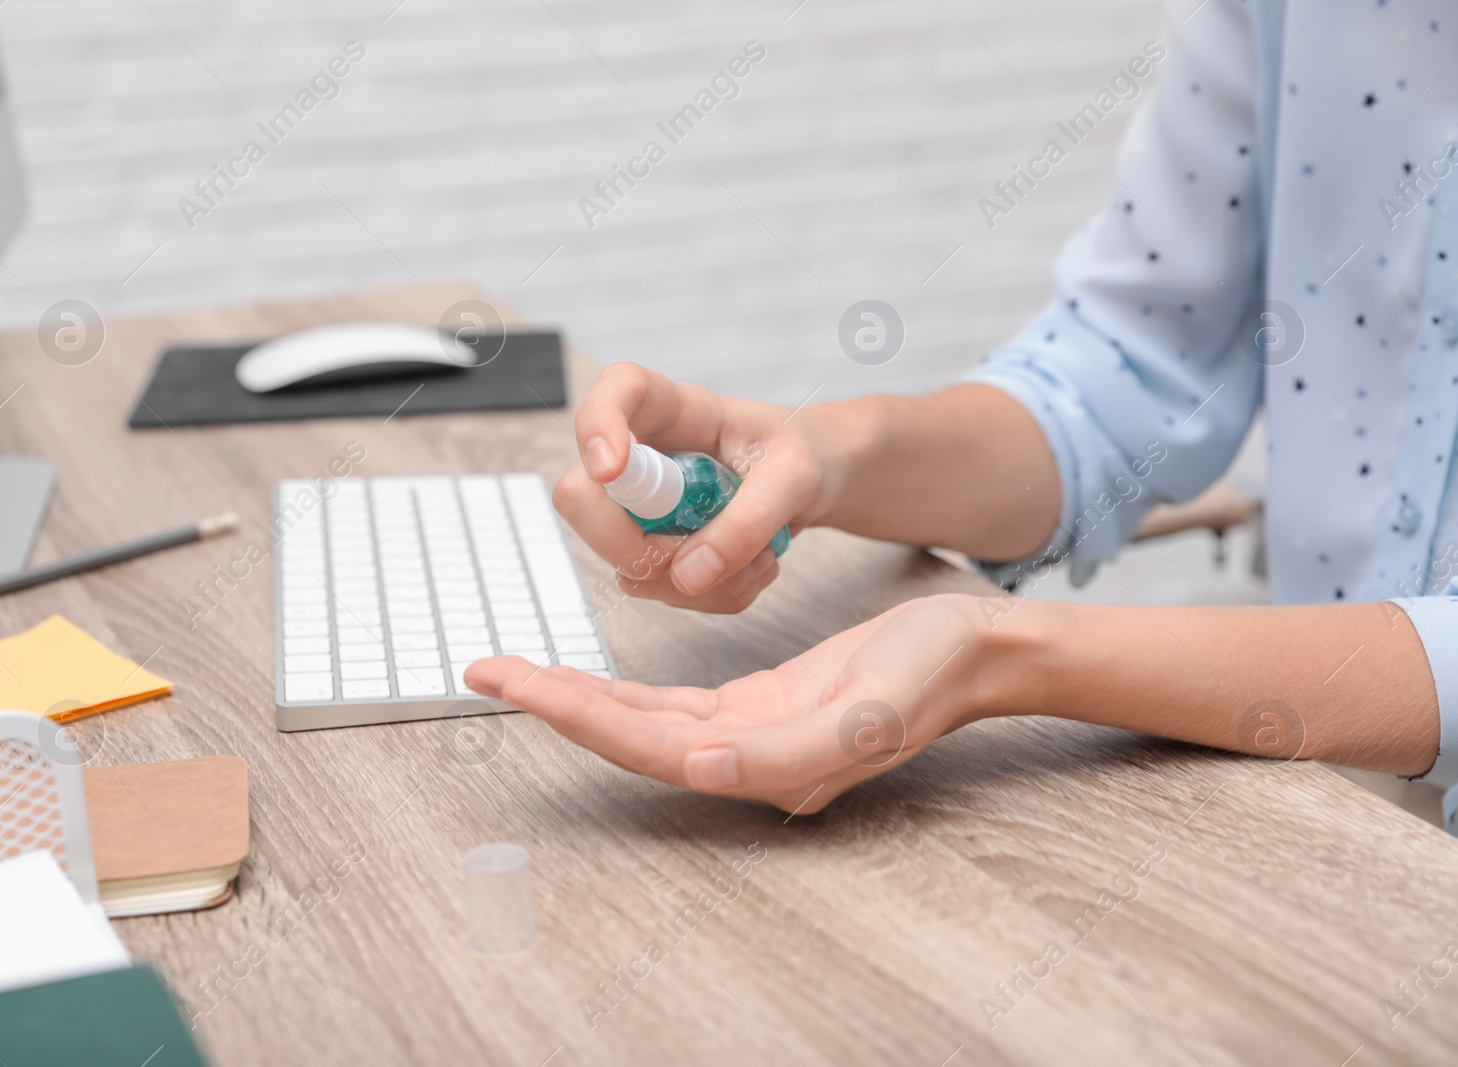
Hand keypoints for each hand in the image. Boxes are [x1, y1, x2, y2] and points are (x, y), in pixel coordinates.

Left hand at [465, 596, 988, 812]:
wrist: (971, 650)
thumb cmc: (929, 673)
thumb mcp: (869, 710)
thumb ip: (786, 751)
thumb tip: (697, 767)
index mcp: (767, 767)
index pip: (649, 747)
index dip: (578, 717)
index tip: (518, 684)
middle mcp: (746, 761)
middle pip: (628, 737)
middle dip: (555, 704)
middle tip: (486, 668)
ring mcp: (748, 737)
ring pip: (641, 722)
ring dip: (577, 698)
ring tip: (514, 671)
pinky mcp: (755, 708)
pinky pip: (672, 706)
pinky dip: (622, 692)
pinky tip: (585, 681)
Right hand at [555, 363, 844, 612]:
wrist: (817, 482)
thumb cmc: (803, 455)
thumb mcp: (795, 477)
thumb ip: (749, 519)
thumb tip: (688, 575)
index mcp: (673, 410)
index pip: (615, 392)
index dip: (596, 426)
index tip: (611, 468)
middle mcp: (641, 458)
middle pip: (581, 499)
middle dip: (633, 545)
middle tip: (696, 551)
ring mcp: (640, 509)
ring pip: (623, 562)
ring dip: (696, 579)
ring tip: (757, 552)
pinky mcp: (653, 549)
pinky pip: (661, 591)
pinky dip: (714, 594)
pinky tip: (750, 565)